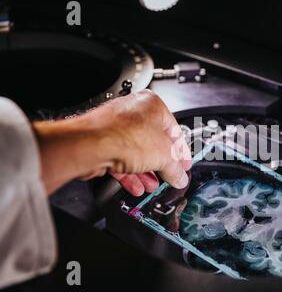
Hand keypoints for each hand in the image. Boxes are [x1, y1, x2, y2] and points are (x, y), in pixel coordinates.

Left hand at [33, 89, 191, 194]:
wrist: (89, 145)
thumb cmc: (123, 136)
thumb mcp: (164, 156)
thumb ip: (176, 168)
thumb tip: (180, 176)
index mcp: (153, 105)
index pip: (174, 131)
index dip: (181, 152)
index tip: (183, 166)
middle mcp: (134, 112)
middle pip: (154, 142)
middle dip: (161, 164)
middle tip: (169, 177)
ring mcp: (116, 127)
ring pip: (137, 152)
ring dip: (146, 172)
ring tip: (152, 185)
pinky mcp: (103, 142)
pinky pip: (121, 159)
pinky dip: (130, 174)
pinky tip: (136, 186)